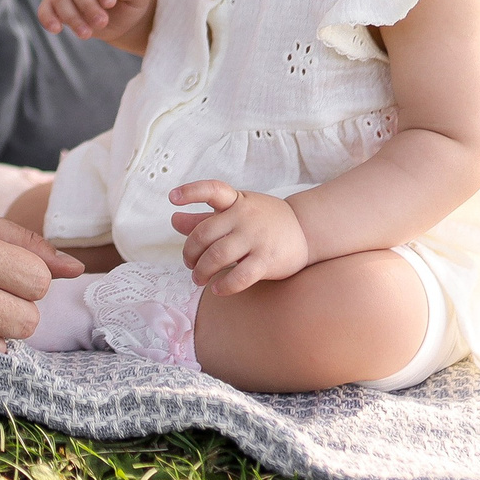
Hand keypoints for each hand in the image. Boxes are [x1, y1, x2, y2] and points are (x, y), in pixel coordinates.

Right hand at [38, 0, 151, 44]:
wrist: (123, 16)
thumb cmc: (132, 0)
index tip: (110, 3)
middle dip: (88, 5)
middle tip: (102, 22)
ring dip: (72, 17)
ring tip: (86, 34)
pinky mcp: (58, 3)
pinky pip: (46, 7)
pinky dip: (47, 17)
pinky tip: (56, 29)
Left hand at [170, 180, 309, 295]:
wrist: (307, 230)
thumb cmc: (264, 221)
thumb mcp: (236, 212)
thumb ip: (205, 217)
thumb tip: (174, 220)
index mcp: (236, 201)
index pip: (212, 190)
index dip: (191, 192)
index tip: (172, 198)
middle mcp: (245, 216)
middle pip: (204, 234)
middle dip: (190, 252)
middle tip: (189, 264)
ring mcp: (256, 238)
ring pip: (217, 256)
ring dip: (201, 271)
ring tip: (199, 278)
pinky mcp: (267, 260)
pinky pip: (240, 276)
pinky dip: (224, 286)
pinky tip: (217, 289)